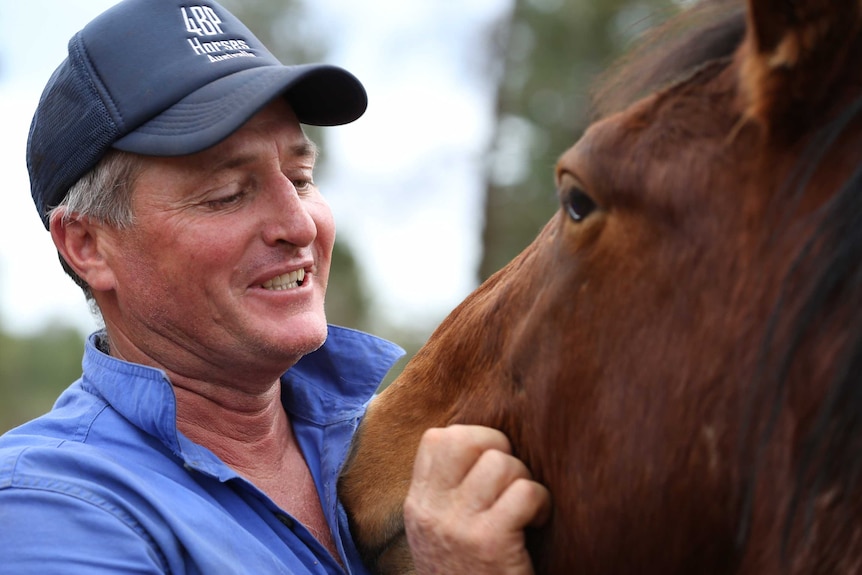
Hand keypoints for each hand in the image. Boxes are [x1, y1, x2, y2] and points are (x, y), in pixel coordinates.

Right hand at [404, 424, 550, 574]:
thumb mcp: (438, 534)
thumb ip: (448, 493)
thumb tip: (483, 445)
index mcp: (418, 505)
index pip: (437, 439)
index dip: (474, 440)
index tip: (490, 467)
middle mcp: (431, 511)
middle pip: (468, 441)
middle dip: (501, 451)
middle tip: (512, 482)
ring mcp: (457, 526)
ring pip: (501, 463)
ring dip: (524, 480)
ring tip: (527, 506)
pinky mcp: (489, 542)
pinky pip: (524, 492)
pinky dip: (541, 503)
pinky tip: (538, 522)